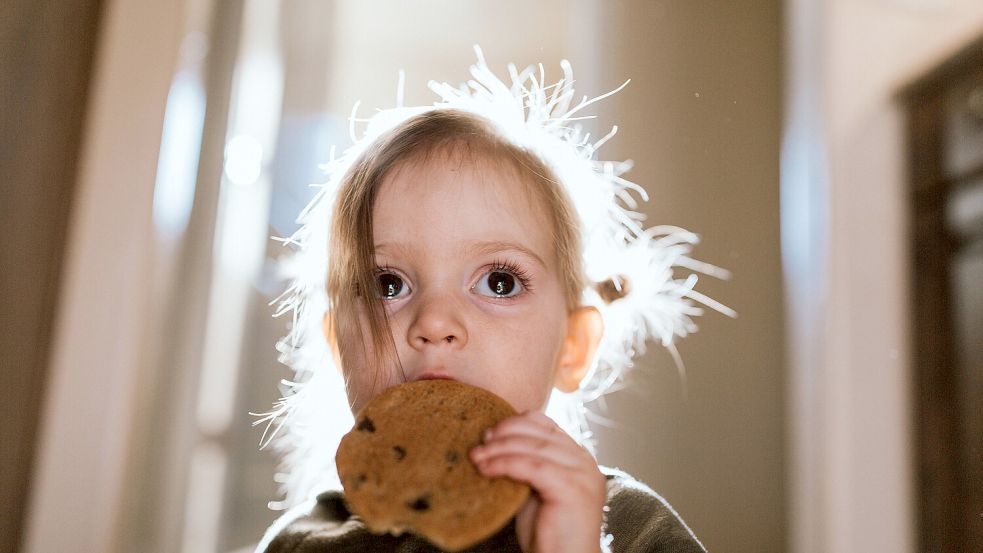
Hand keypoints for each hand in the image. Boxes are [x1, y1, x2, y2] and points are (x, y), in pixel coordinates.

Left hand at [469, 411, 605, 552]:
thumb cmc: (548, 534)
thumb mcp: (535, 490)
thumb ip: (526, 466)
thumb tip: (493, 444)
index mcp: (578, 458)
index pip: (547, 425)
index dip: (517, 423)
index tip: (491, 432)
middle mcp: (585, 462)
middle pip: (540, 433)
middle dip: (505, 433)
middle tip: (480, 442)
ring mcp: (582, 474)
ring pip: (534, 447)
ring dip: (499, 448)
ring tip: (476, 456)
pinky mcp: (572, 487)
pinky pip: (532, 466)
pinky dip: (505, 464)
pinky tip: (486, 469)